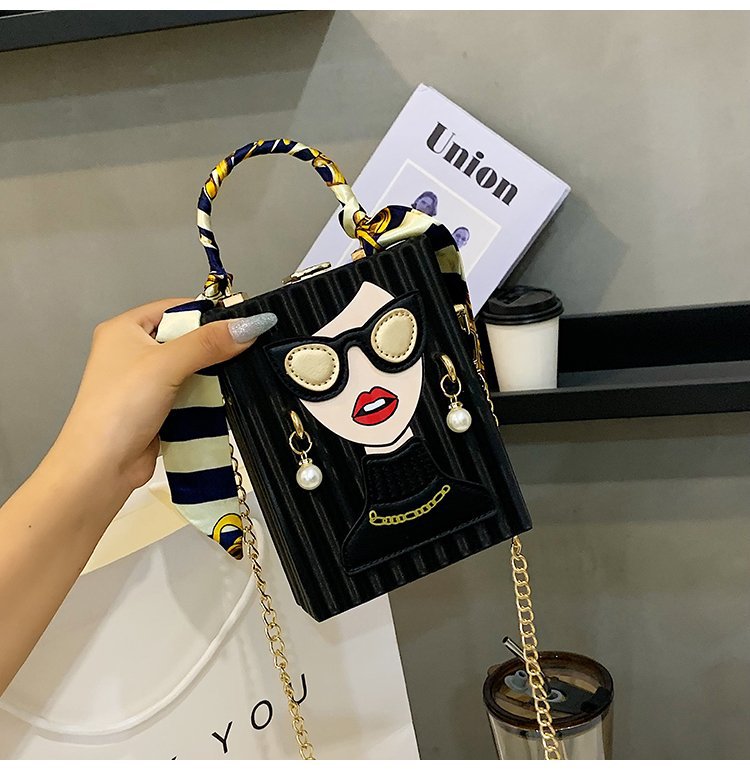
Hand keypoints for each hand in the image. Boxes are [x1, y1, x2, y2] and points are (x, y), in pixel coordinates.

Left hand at [53, 298, 276, 502]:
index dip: (206, 314)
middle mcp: (132, 352)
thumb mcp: (166, 365)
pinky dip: (205, 396)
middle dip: (212, 347)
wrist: (102, 467)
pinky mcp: (157, 408)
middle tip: (242, 351)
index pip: (174, 309)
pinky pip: (190, 393)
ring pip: (191, 368)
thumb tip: (249, 325)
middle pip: (186, 338)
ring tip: (233, 376)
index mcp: (124, 330)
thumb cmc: (117, 409)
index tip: (238, 324)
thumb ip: (209, 343)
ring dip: (210, 375)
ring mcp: (145, 382)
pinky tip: (220, 399)